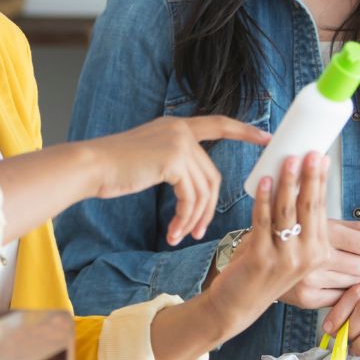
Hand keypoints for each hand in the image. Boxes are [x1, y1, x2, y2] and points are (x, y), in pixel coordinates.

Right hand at [86, 116, 270, 245]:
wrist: (92, 166)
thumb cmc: (115, 168)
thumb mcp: (151, 157)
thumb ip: (174, 161)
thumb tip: (194, 185)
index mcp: (177, 126)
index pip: (219, 123)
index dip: (244, 130)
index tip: (266, 137)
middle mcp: (181, 130)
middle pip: (212, 175)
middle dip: (208, 208)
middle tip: (198, 231)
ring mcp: (179, 142)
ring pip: (203, 190)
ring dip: (194, 219)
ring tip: (181, 235)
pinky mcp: (173, 159)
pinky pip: (191, 198)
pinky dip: (184, 219)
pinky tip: (172, 232)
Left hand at [204, 152, 330, 338]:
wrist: (239, 302)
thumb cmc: (264, 267)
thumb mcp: (289, 248)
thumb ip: (297, 221)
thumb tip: (300, 177)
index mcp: (319, 252)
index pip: (321, 209)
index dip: (321, 181)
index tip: (321, 156)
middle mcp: (307, 257)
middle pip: (310, 208)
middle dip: (310, 177)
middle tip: (310, 152)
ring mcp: (285, 259)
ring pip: (288, 212)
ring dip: (287, 183)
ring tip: (287, 160)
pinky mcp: (261, 258)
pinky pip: (263, 221)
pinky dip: (263, 199)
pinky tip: (263, 181)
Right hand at [277, 219, 359, 308]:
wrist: (257, 257)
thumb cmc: (296, 233)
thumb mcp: (322, 223)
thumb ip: (355, 228)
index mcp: (321, 231)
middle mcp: (316, 256)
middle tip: (355, 257)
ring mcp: (310, 280)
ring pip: (356, 284)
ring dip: (353, 276)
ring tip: (338, 266)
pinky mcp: (307, 299)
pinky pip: (341, 299)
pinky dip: (341, 291)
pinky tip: (330, 280)